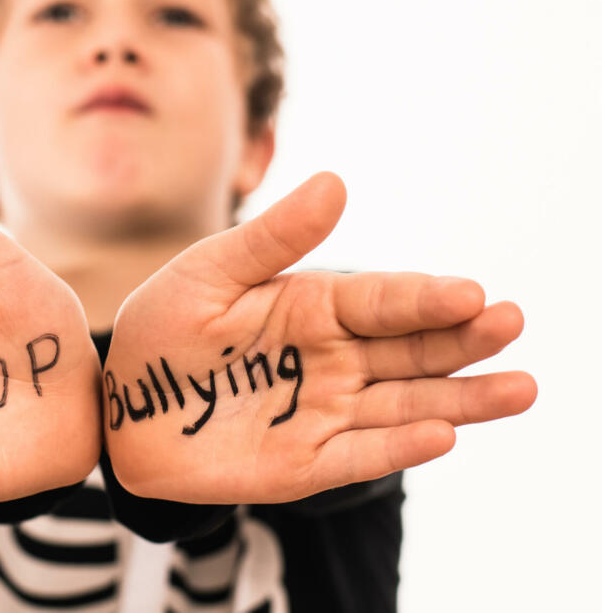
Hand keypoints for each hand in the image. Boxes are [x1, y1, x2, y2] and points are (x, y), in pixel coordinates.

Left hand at [102, 173, 535, 503]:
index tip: (471, 292)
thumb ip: (272, 237)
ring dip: (461, 398)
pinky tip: (442, 434)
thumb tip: (336, 182)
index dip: (425, 295)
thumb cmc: (163, 330)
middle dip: (462, 338)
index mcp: (314, 304)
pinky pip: (360, 454)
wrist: (122, 406)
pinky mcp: (308, 462)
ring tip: (520, 388)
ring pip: (406, 403)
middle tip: (509, 323)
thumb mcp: (209, 272)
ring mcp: (325, 410)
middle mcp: (333, 357)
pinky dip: (399, 447)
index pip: (382, 298)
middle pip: (411, 348)